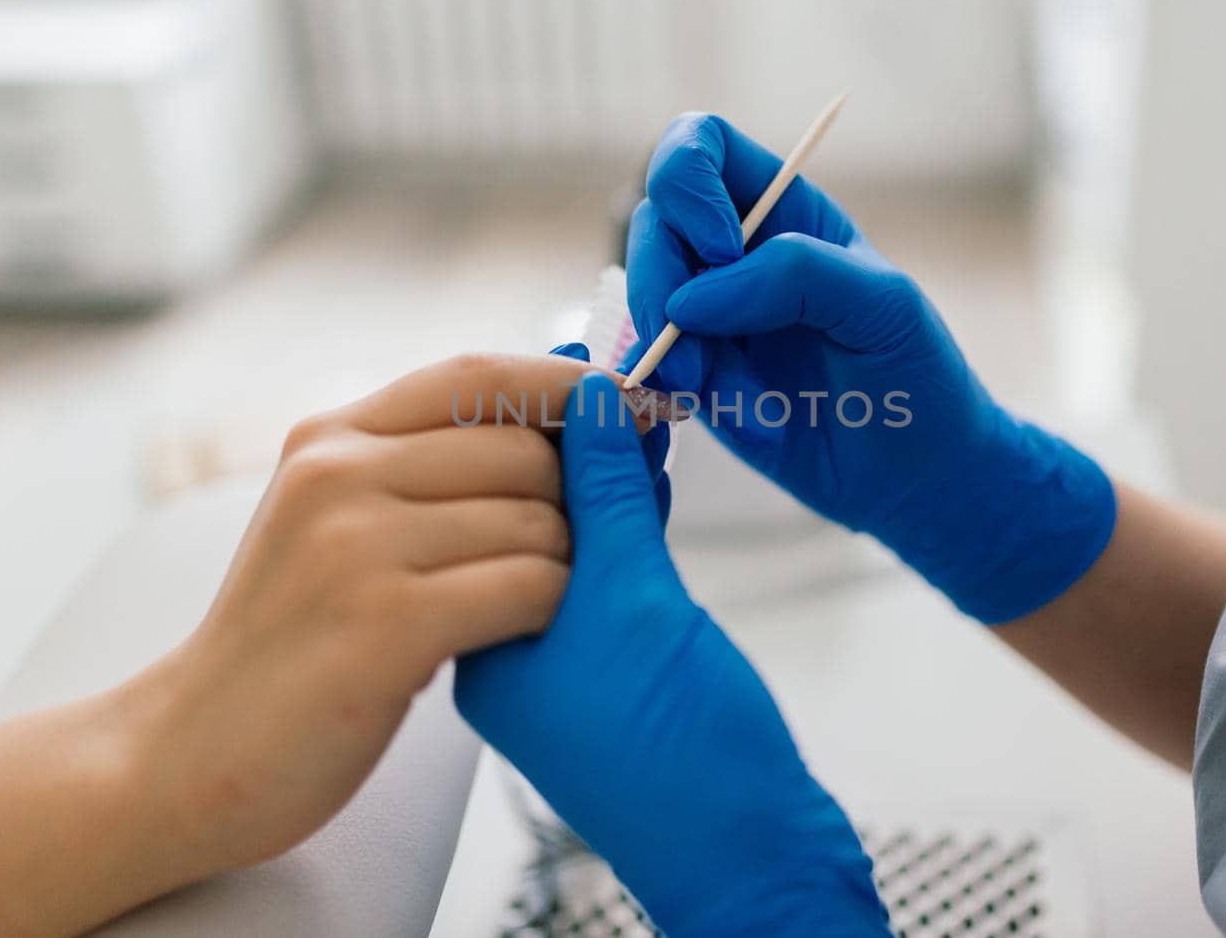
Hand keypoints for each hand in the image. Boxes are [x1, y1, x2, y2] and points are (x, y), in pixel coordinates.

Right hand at [135, 352, 598, 874]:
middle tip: (570, 552)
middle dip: (574, 503)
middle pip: (526, 451)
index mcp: (330, 439)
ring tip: (517, 608)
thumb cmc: (295, 639)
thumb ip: (428, 465)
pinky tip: (516, 638)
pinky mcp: (386, 625)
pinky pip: (530, 588)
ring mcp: (357, 548)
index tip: (631, 409)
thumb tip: (571, 412)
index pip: (478, 376)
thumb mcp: (338, 522)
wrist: (195, 753)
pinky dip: (548, 613)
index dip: (569, 387)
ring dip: (561, 569)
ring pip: (540, 523)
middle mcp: (339, 476)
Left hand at [455, 373, 887, 936]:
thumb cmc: (686, 759)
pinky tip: (652, 490)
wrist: (748, 850)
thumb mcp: (638, 602)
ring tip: (644, 435)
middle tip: (626, 400)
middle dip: (567, 447)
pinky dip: (624, 522)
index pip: (477, 503)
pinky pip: (597, 569)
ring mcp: (551, 656)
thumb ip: (608, 496)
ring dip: (602, 480)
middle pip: (512, 511)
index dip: (530, 426)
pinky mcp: (602, 663)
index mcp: (477, 639)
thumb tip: (589, 402)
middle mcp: (500, 645)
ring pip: (560, 534)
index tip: (589, 375)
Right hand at [626, 113, 1116, 622]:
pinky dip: (667, 388)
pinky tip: (729, 415)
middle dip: (658, 280)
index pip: (702, 146)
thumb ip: (795, 276)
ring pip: (641, 296)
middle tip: (695, 346)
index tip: (719, 246)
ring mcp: (708, 315)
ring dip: (665, 344)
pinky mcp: (693, 377)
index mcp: (783, 210)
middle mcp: (734, 253)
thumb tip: (692, 296)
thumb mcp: (880, 306)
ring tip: (720, 395)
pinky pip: (645, 363)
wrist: (917, 476)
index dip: (687, 177)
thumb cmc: (916, 375)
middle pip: (652, 220)